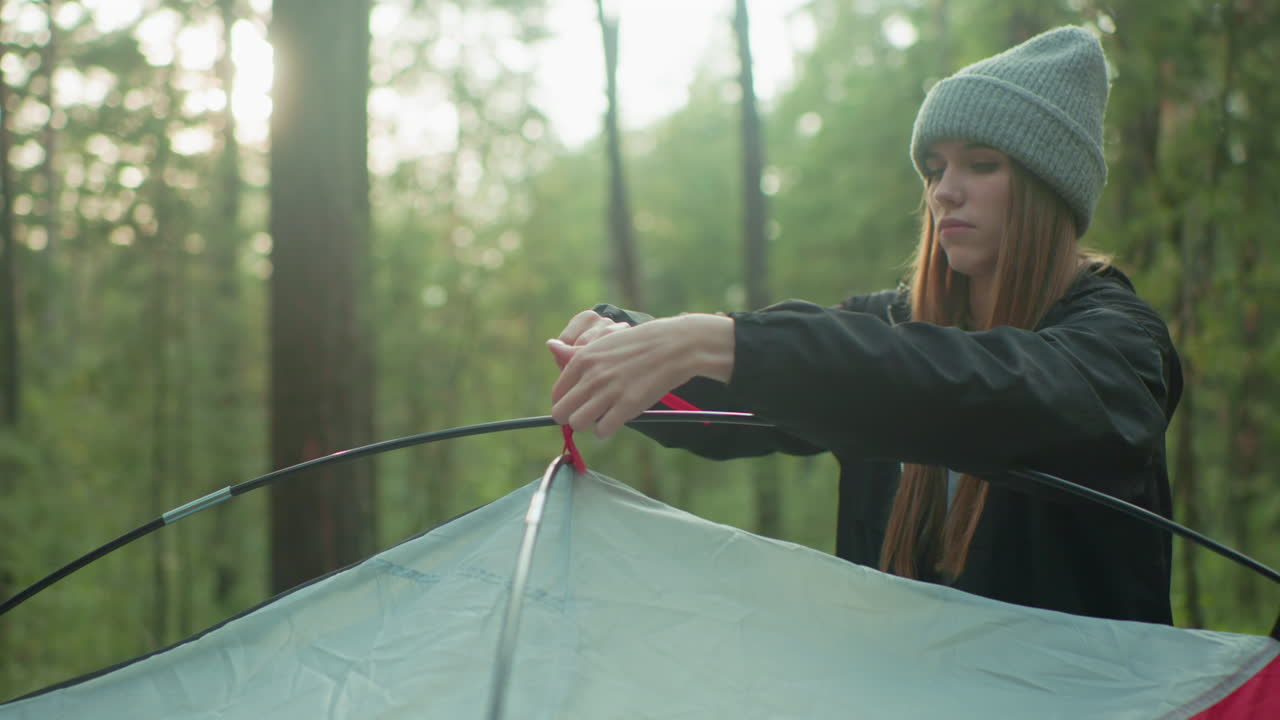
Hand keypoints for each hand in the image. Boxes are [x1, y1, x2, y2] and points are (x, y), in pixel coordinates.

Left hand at [547, 313, 733, 437]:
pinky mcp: (628, 406)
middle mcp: (592, 376)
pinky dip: (606, 431)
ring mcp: (609, 391)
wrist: (674, 345)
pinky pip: (602, 431)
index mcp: (583, 359)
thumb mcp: (603, 343)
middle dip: (572, 417)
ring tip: (601, 418)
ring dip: (587, 425)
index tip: (579, 405)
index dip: (566, 403)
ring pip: (577, 424)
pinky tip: (615, 422)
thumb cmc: (638, 344)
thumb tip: (551, 348)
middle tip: (587, 416)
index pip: (558, 394)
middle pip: (561, 413)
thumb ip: (577, 354)